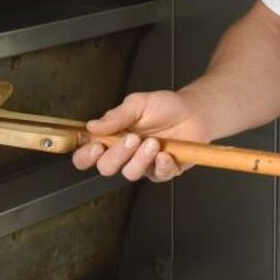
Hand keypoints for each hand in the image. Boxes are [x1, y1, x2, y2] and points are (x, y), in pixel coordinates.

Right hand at [71, 89, 209, 182]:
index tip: (95, 146)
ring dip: (140, 158)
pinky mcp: (163, 171)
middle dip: (116, 154)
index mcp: (113, 137)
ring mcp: (143, 164)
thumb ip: (116, 116)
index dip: (85, 155)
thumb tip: (92, 126)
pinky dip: (161, 165)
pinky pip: (157, 176)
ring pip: (130, 174)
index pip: (88, 154)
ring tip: (153, 142)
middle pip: (106, 168)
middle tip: (132, 138)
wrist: (194, 111)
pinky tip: (165, 154)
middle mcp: (125, 154)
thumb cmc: (165, 106)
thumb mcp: (138, 104)